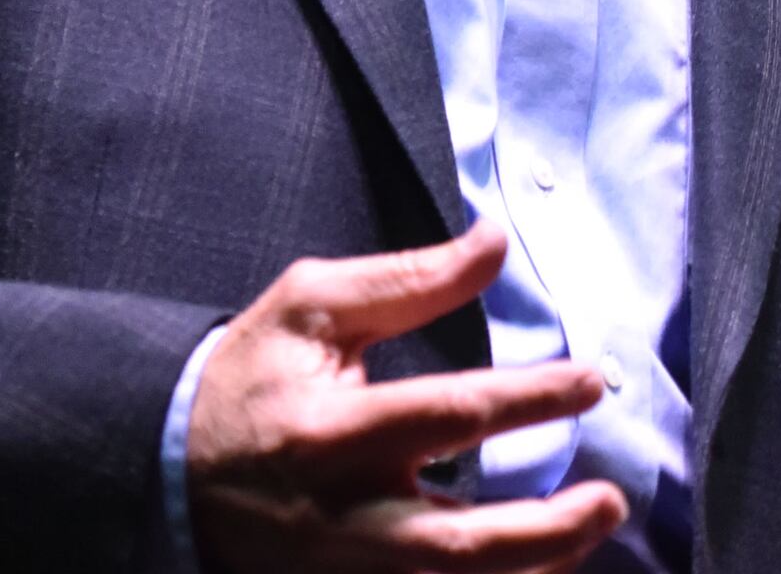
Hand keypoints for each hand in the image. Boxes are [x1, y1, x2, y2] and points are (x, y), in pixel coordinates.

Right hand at [186, 220, 629, 573]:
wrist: (167, 468)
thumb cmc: (249, 377)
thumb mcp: (311, 307)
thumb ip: (408, 278)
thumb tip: (495, 240)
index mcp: (333, 431)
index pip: (451, 415)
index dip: (531, 399)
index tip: (593, 381)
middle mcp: (344, 515)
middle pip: (462, 543)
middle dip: (550, 529)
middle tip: (613, 500)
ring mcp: (344, 570)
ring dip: (533, 572)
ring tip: (590, 535)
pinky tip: (536, 572)